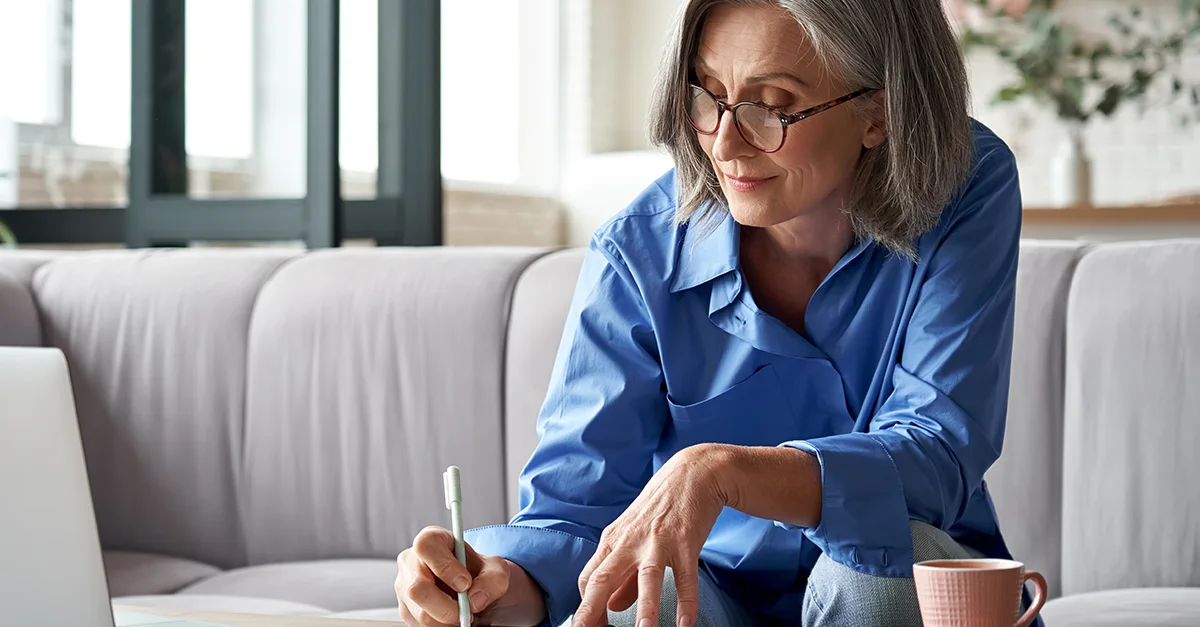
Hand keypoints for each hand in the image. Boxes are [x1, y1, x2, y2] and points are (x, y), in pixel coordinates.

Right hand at [396, 526, 535, 625]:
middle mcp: (411, 561)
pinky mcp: (406, 610)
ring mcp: (404, 587)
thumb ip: (492, 581)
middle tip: (467, 613)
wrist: (474, 589)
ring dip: (447, 621)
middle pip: (417, 588)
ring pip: (420, 613)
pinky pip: (420, 626)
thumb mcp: (495, 570)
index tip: (466, 583)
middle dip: (447, 607)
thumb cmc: (479, 572)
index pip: (427, 547)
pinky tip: (452, 620)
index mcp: (431, 540)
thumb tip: (475, 599)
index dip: (445, 567)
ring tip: (464, 615)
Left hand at [573, 444, 731, 626]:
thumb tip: (612, 607)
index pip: (589, 578)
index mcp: (613, 540)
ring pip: (646, 578)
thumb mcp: (635, 537)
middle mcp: (630, 541)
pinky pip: (686, 577)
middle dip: (591, 610)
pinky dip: (687, 602)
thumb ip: (624, 576)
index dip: (586, 606)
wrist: (693, 473)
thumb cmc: (661, 508)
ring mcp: (658, 541)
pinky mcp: (685, 542)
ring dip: (644, 609)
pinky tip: (685, 624)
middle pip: (603, 577)